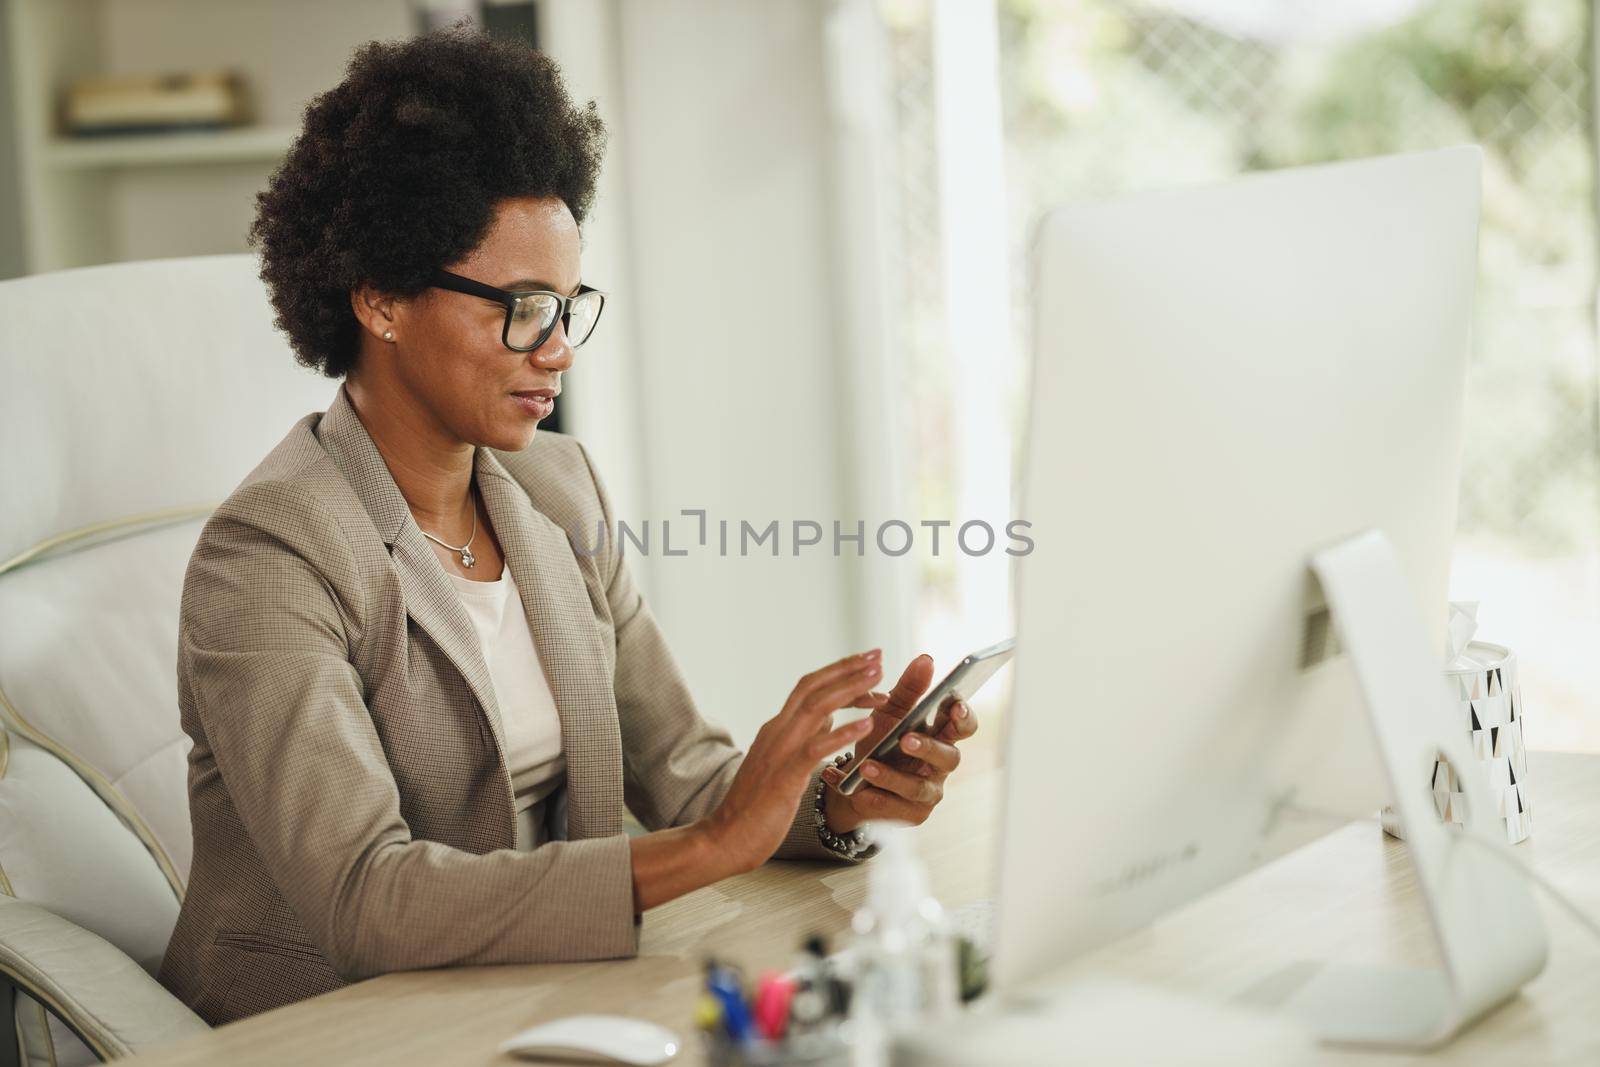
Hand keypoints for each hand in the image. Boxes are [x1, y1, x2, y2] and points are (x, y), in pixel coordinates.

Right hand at [699, 650, 883, 871]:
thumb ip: (803, 738)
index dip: (839, 672)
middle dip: (847, 669)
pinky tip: (867, 725)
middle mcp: (777, 731)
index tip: (867, 663)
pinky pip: (815, 747)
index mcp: (777, 728)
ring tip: (878, 679)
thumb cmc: (756, 807)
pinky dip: (843, 733)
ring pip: (816, 707)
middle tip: (877, 656)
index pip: (809, 688)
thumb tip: (828, 719)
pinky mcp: (784, 775)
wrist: (726, 837)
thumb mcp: (783, 763)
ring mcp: (779, 751)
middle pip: (813, 686)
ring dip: (849, 689)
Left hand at [819, 653, 979, 833]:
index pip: (964, 726)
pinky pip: (895, 808)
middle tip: (905, 739)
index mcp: (941, 734)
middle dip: (927, 747)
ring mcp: (928, 791)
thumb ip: (909, 688)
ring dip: (891, 776)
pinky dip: (873, 797)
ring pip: (917, 787)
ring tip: (866, 766)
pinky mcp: (911, 814)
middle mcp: (940, 765)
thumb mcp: (890, 711)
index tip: (955, 706)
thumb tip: (926, 659)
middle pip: (948, 756)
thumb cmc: (880, 741)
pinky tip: (855, 789)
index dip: (964, 717)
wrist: (854, 782)